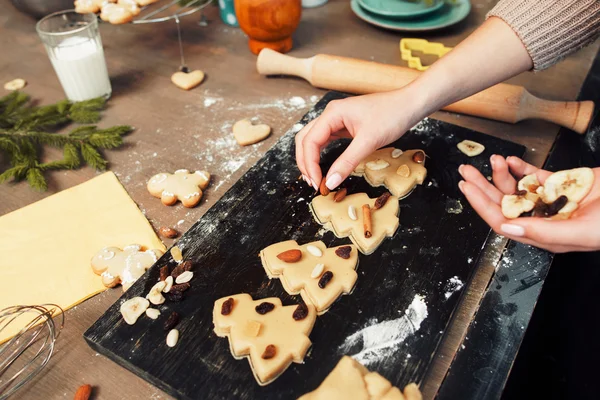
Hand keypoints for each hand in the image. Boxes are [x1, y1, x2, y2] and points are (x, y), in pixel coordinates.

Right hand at [295, 90, 422, 190]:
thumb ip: (347, 162)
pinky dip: (320, 154)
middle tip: (313, 183)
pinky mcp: (344, 125)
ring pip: (313, 140)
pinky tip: (323, 166)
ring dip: (310, 158)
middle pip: (305, 139)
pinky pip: (325, 140)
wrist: (410, 104)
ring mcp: (337, 119)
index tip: (317, 183)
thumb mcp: (369, 142)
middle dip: (305, 162)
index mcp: (332, 113)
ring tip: (314, 178)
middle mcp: (330, 114)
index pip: (310, 141)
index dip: (310, 164)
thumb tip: (330, 182)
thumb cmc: (392, 115)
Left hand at [458, 155, 599, 252]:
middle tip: (466, 171)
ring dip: (502, 174)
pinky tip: (511, 160)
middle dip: (483, 187)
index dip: (481, 205)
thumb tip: (506, 226)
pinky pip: (536, 175)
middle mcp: (543, 218)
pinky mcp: (563, 184)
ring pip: (517, 188)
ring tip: (493, 159)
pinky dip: (522, 167)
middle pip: (504, 203)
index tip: (467, 189)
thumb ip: (541, 231)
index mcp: (544, 235)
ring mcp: (552, 200)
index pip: (503, 220)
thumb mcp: (580, 231)